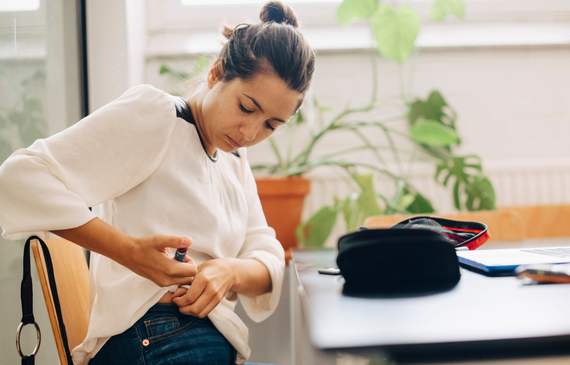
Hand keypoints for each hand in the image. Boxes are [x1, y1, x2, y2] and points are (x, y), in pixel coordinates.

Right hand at [51, 218, 197, 287]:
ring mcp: (163, 283)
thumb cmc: (144, 245)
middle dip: (188, 267)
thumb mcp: (160, 240)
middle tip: (178, 257)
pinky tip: (167, 265)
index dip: (191, 261)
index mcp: (170, 269)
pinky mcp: (160, 284)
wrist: (128, 254)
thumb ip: (176, 241)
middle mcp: (168, 280)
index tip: (182, 254)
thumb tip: (189, 241)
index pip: (193, 271)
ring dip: (182, 271)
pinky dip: (176, 275)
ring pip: (183, 281)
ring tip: (172, 260)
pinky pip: (175, 282)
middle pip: (190, 277)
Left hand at [172, 258, 235, 317]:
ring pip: (199, 313)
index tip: (175, 299)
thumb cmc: (210, 269)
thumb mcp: (197, 269)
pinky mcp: (218, 301)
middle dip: (183, 309)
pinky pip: (205, 313)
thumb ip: (186, 280)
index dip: (179, 301)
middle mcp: (211, 289)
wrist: (229, 271)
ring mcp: (216, 296)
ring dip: (189, 312)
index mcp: (203, 279)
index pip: (189, 297)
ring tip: (185, 306)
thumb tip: (173, 290)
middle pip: (194, 308)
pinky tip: (193, 307)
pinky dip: (197, 313)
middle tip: (178, 304)